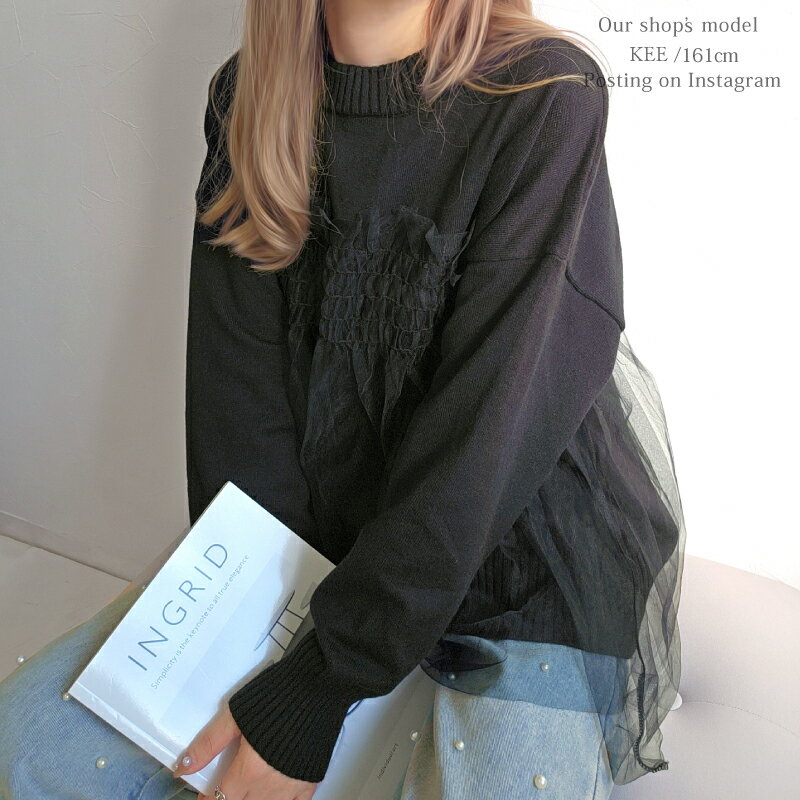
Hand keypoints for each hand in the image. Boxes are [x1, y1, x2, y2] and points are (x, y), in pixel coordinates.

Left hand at [172, 704, 318, 799]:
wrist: (317, 685)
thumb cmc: (277, 695)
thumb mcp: (235, 714)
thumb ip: (209, 743)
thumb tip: (182, 767)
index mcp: (248, 770)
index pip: (220, 799)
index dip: (209, 799)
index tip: (206, 794)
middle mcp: (269, 786)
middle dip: (231, 799)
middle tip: (229, 786)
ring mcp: (292, 787)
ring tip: (249, 788)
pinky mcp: (310, 781)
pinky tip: (274, 795)